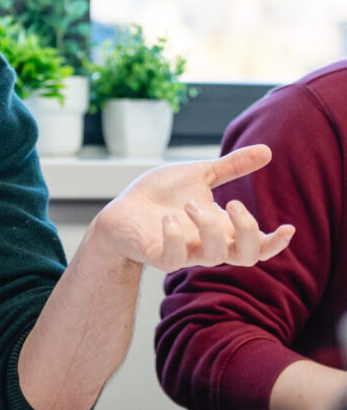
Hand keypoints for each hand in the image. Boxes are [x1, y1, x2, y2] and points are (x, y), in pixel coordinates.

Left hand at [94, 144, 294, 272]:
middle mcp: (206, 244)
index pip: (256, 247)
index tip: (289, 227)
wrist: (121, 210)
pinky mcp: (158, 255)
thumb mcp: (199, 175)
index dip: (275, 243)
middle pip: (245, 257)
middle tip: (234, 204)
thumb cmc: (160, 195)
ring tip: (190, 203)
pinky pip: (173, 258)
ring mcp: (184, 252)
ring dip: (207, 226)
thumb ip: (231, 168)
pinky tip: (168, 218)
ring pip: (213, 257)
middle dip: (247, 232)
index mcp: (221, 228)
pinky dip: (175, 237)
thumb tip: (267, 151)